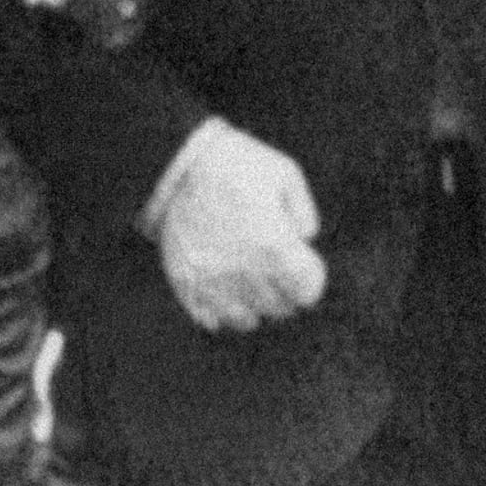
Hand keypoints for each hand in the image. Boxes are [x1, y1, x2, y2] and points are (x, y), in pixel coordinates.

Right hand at [148, 118, 325, 330]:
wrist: (175, 164)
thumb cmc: (235, 164)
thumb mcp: (284, 173)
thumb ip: (304, 211)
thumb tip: (306, 239)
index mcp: (275, 248)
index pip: (308, 292)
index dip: (310, 276)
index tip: (303, 260)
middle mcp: (246, 275)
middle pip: (281, 308)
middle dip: (285, 288)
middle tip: (276, 264)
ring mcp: (213, 285)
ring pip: (247, 321)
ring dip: (255, 303)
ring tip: (249, 276)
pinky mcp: (186, 287)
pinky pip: (212, 321)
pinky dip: (221, 310)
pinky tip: (223, 284)